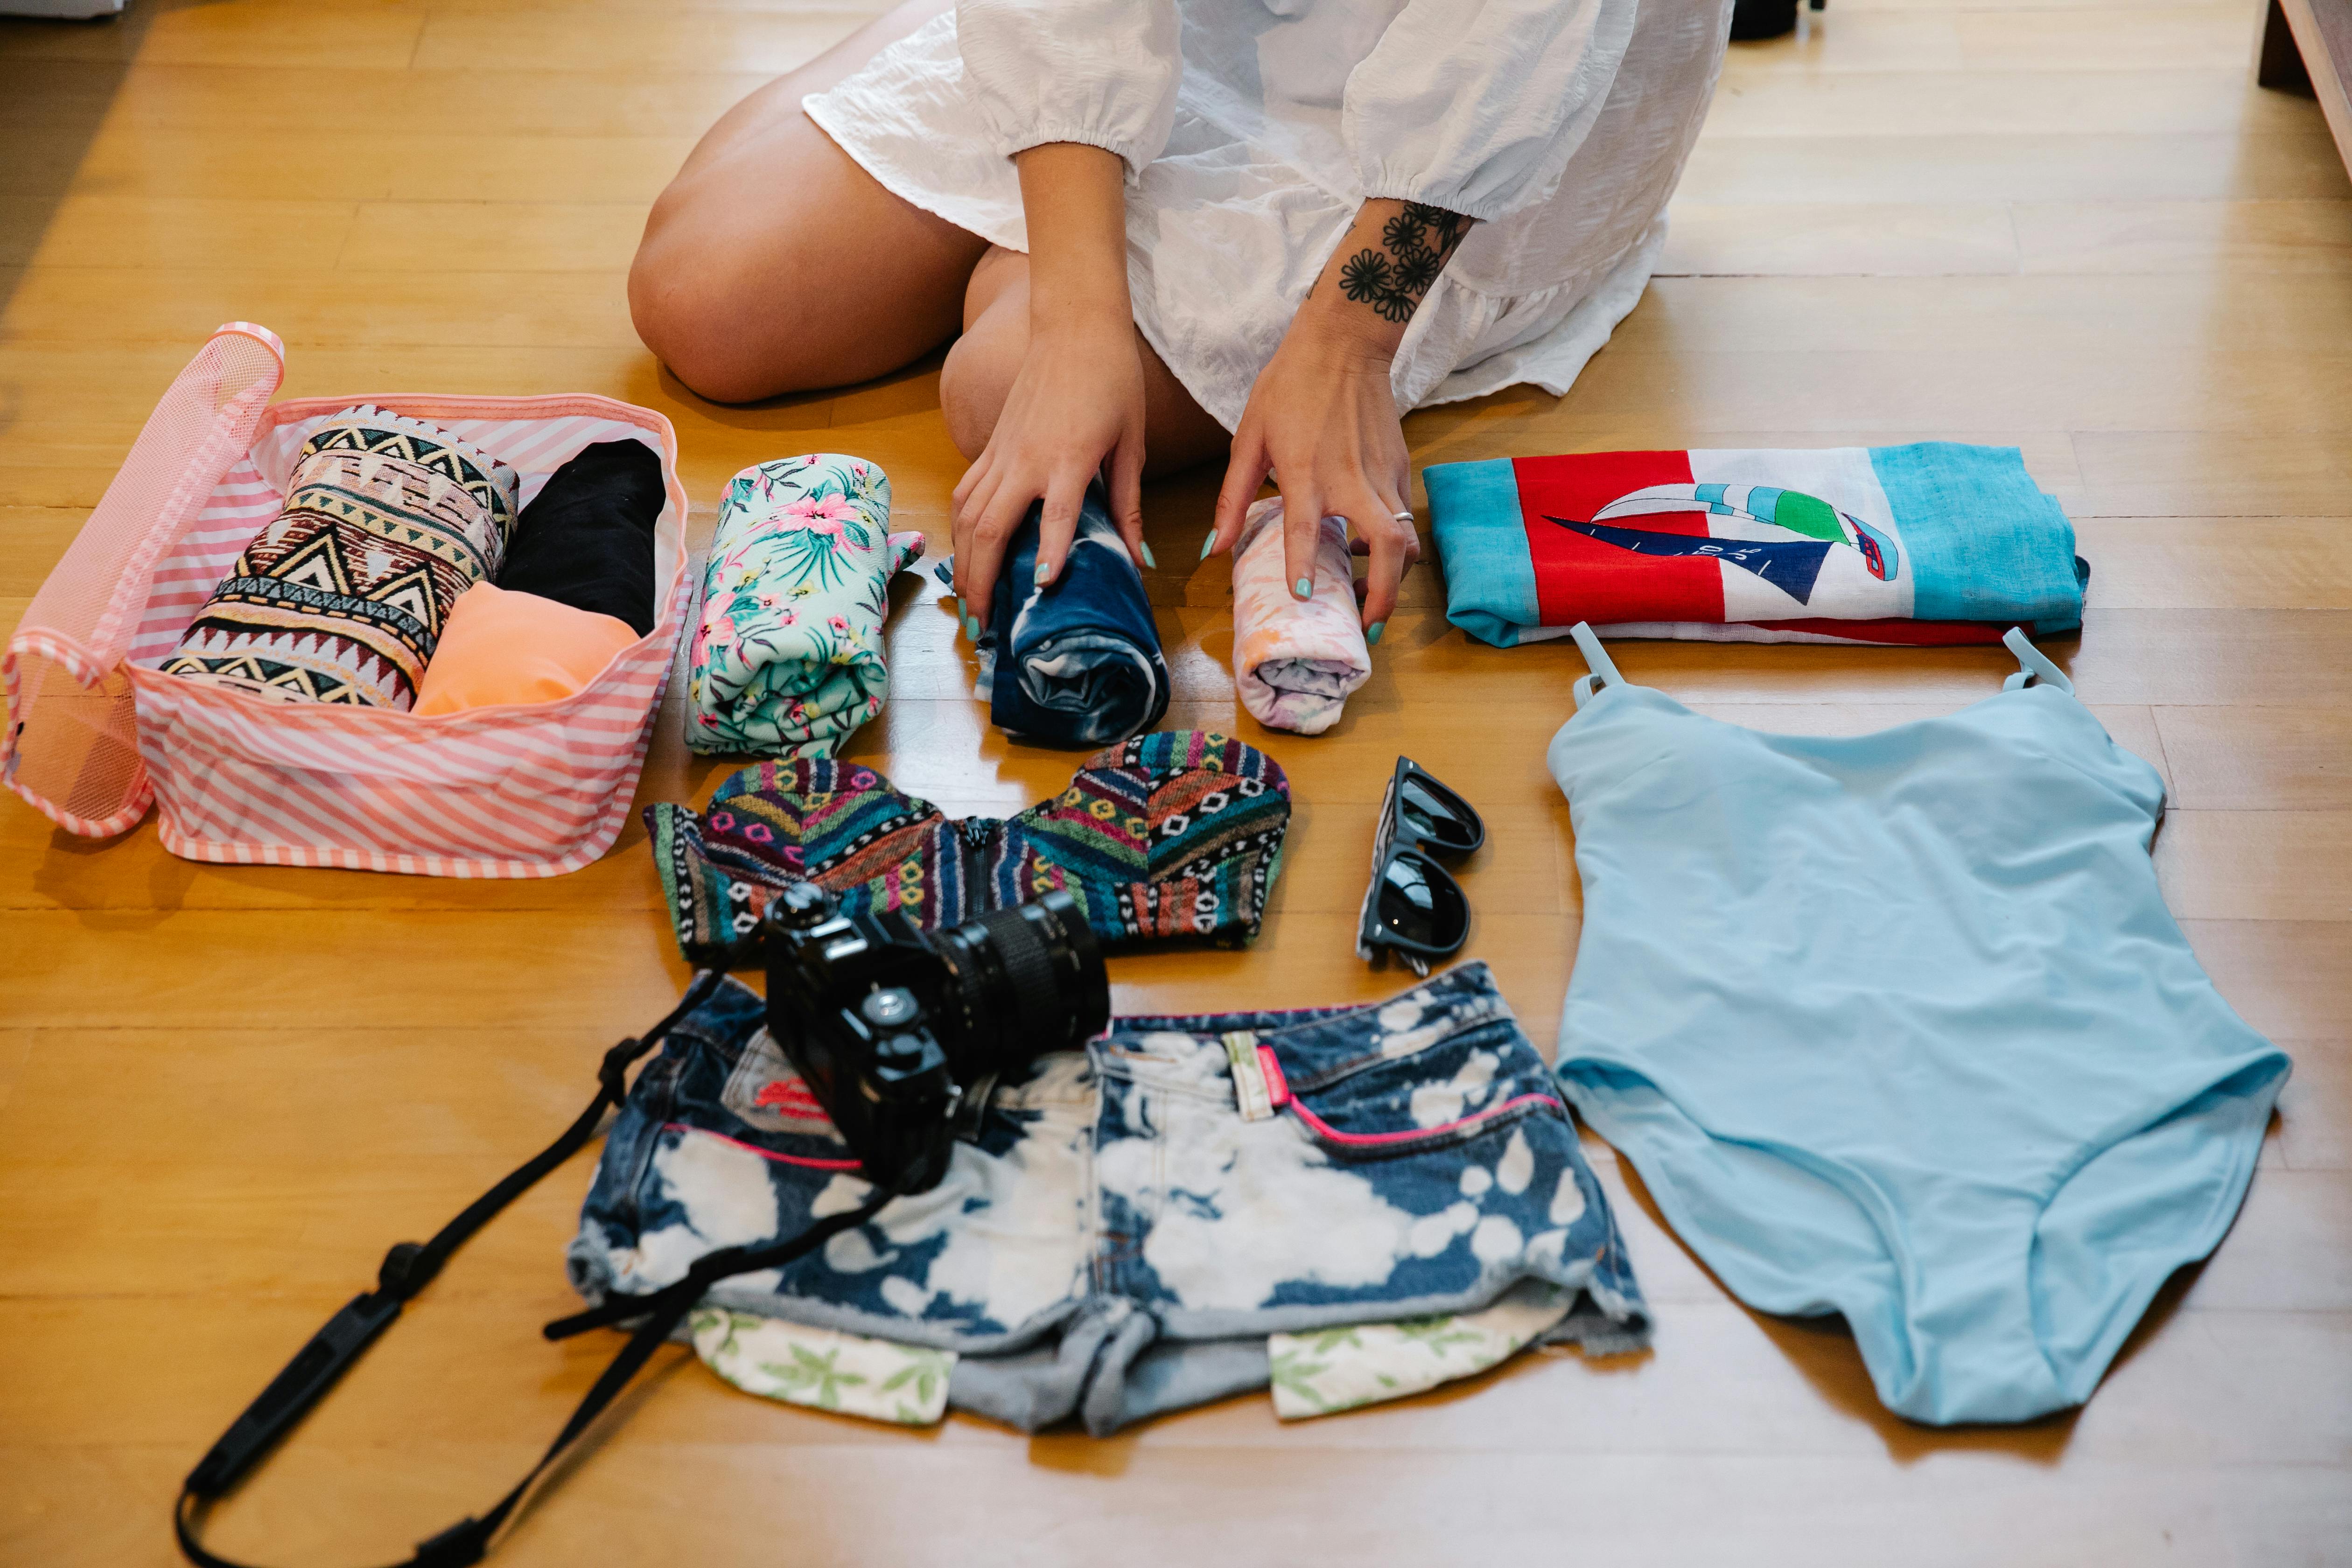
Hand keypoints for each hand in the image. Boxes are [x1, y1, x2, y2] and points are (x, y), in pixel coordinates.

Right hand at [950, 316, 1147, 628]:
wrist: (1076, 324)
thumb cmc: (1113, 380)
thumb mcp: (1132, 443)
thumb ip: (1128, 503)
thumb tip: (1138, 558)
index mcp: (1068, 458)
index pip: (1055, 517)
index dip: (1047, 554)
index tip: (1040, 590)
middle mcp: (1025, 459)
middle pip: (989, 527)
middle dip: (981, 579)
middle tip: (984, 623)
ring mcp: (1001, 451)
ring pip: (967, 515)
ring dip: (964, 562)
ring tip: (968, 601)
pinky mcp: (990, 445)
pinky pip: (964, 493)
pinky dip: (958, 529)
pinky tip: (962, 554)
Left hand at [1208, 322, 1413, 638]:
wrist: (1344, 342)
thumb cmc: (1290, 385)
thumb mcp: (1249, 437)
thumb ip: (1233, 496)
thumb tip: (1214, 547)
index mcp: (1308, 474)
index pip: (1307, 530)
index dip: (1304, 567)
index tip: (1302, 598)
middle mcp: (1352, 481)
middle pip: (1389, 549)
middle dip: (1383, 595)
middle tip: (1367, 625)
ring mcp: (1383, 475)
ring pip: (1407, 539)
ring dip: (1395, 577)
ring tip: (1370, 596)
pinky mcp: (1401, 467)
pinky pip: (1403, 516)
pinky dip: (1394, 542)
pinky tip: (1368, 549)